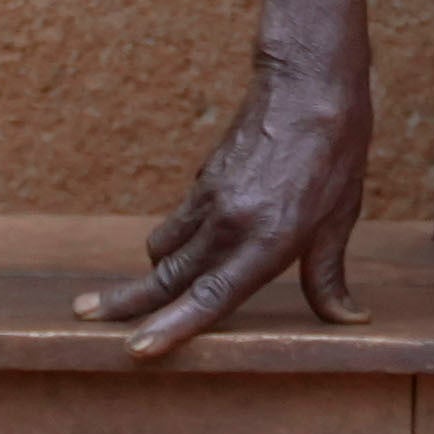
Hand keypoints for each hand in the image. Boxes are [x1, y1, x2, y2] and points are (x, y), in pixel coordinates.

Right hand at [78, 36, 372, 359]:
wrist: (309, 85)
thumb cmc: (336, 154)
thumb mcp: (341, 219)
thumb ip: (329, 276)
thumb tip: (351, 320)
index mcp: (270, 237)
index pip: (213, 294)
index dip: (174, 326)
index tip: (137, 349)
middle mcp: (232, 222)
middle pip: (167, 276)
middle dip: (124, 303)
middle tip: (83, 318)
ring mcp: (211, 199)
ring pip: (164, 250)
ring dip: (147, 278)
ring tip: (120, 301)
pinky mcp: (202, 181)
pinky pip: (175, 224)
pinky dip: (169, 247)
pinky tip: (173, 259)